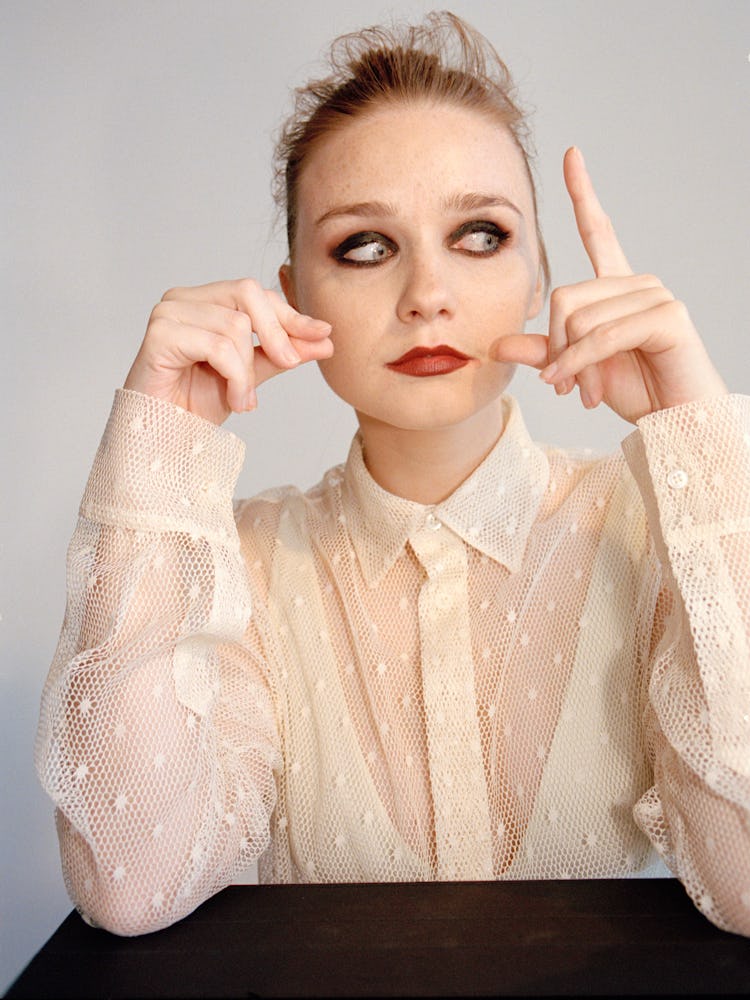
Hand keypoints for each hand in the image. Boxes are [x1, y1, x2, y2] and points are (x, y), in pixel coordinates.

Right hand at [124, 278, 333, 424]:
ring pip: (235, 325)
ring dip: (249, 371)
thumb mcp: (250, 375)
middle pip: (247, 293)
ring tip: (244, 400)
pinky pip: (218, 346)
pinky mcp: (160, 334)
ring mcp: (168, 313)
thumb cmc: (195, 405)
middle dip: (276, 332)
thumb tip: (325, 339)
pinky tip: (234, 400)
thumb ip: (282, 354)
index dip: (290, 314)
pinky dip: (236, 377)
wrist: (165, 438)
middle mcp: (183, 299)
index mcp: (203, 301)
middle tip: (290, 364)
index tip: (324, 335)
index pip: (255, 293)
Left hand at [496, 147, 725, 423]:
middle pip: (565, 296)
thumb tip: (496, 344)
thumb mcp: (577, 369)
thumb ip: (542, 352)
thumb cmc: (633, 391)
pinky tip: (585, 390)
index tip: (571, 155)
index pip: (597, 230)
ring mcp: (655, 295)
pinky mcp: (667, 316)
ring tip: (579, 391)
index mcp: (616, 287)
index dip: (584, 193)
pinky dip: (584, 364)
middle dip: (556, 346)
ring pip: (581, 317)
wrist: (674, 420)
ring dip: (571, 363)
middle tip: (560, 383)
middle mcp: (637, 283)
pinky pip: (603, 334)